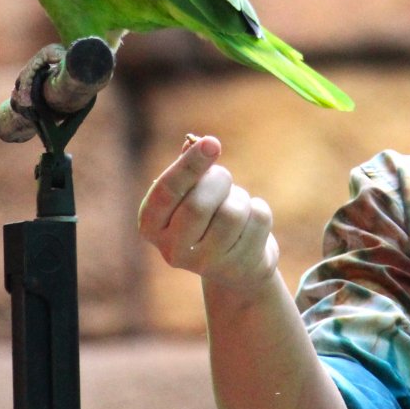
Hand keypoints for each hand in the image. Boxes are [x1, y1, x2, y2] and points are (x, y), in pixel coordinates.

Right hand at [137, 134, 279, 294]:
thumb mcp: (191, 193)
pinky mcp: (239, 267)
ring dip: (239, 197)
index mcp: (151, 225)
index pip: (167, 191)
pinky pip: (258, 219)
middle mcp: (172, 250)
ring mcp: (205, 264)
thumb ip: (190, 169)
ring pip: (232, 213)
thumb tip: (197, 142)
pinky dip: (258, 209)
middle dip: (218, 180)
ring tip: (235, 205)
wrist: (234, 266)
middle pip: (198, 205)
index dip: (189, 165)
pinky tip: (249, 224)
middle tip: (223, 177)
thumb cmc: (207, 216)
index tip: (212, 142)